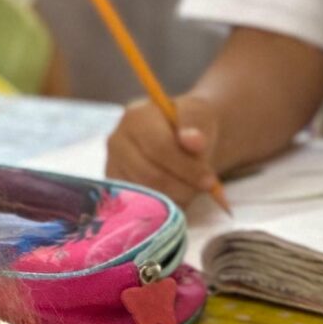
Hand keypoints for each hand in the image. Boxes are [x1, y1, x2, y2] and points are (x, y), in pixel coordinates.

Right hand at [105, 95, 223, 205]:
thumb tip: (194, 141)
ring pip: (145, 194)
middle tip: (204, 189)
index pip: (159, 148)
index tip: (210, 181)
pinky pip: (139, 207)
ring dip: (175, 198)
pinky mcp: (115, 187)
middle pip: (150, 175)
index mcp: (135, 117)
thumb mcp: (200, 116)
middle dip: (183, 186)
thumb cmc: (189, 125)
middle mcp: (116, 141)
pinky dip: (162, 207)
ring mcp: (112, 165)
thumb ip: (197, 126)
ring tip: (190, 188)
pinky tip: (176, 195)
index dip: (187, 168)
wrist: (179, 136)